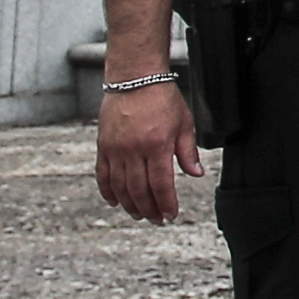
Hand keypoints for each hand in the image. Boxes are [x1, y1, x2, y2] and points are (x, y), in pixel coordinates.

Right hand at [95, 83, 203, 223]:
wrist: (134, 77)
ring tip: (139, 215)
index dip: (166, 203)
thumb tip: (196, 174)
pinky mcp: (103, 145)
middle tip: (157, 220)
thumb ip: (188, 151)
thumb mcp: (184, 123)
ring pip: (120, 187)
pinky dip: (108, 191)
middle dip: (149, 210)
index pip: (161, 184)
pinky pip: (103, 174)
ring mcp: (115, 148)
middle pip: (139, 190)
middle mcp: (133, 150)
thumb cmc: (162, 97)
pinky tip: (115, 202)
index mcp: (157, 145)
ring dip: (130, 205)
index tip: (171, 215)